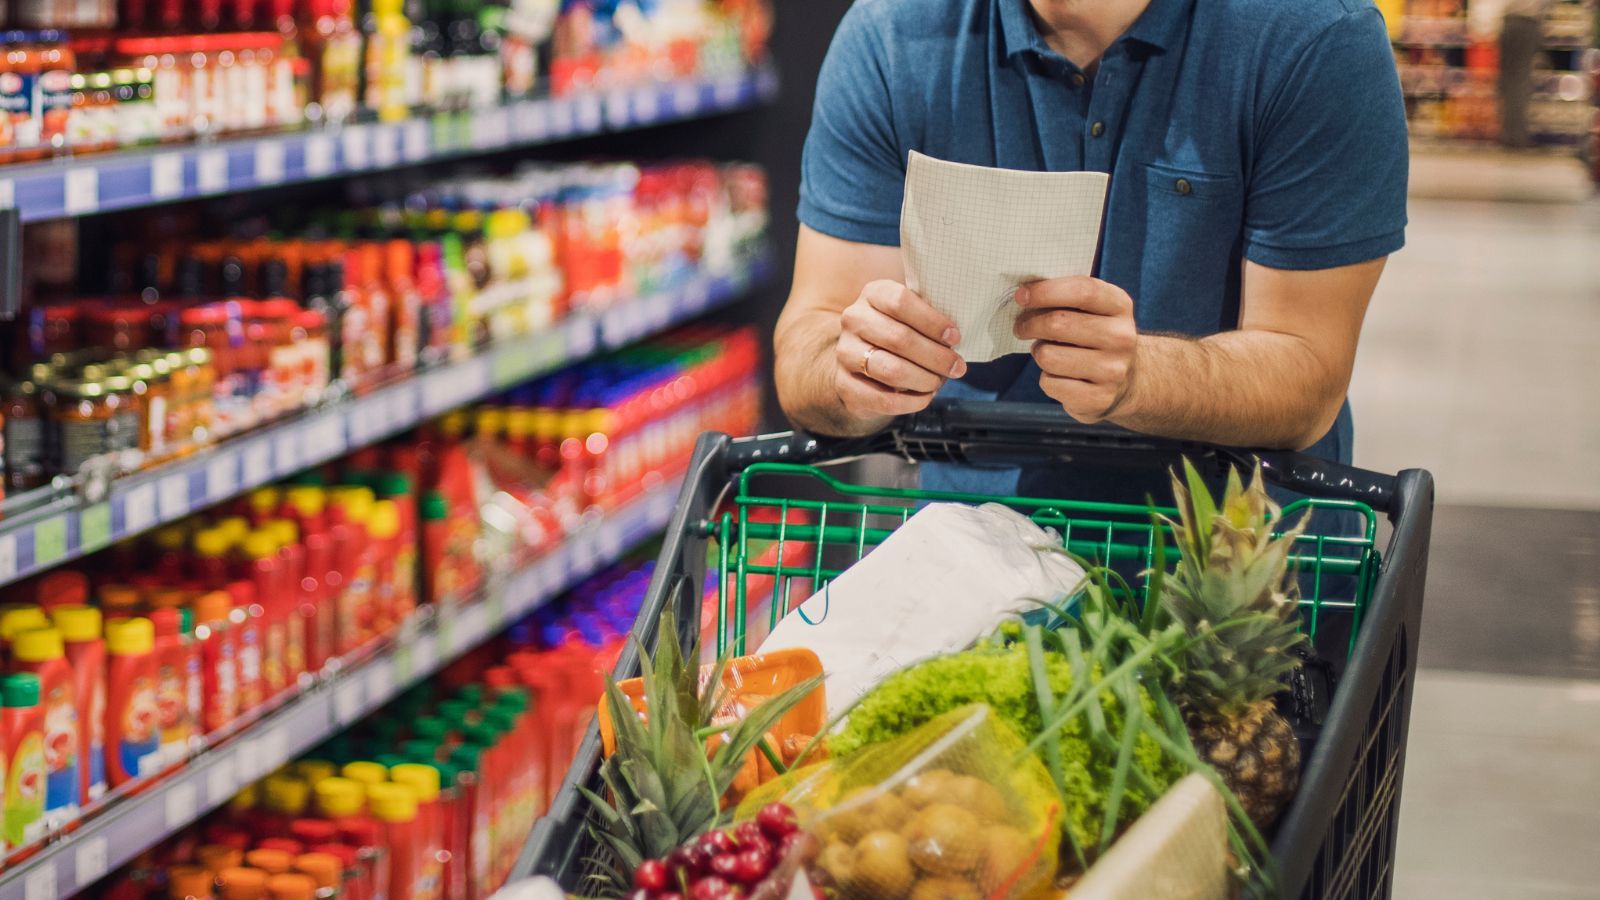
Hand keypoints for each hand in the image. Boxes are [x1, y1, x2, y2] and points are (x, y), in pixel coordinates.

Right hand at [834, 280, 967, 419]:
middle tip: (957, 367)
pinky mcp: (844, 384)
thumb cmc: (898, 331)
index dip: (932, 321)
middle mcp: (854, 319)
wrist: (862, 359)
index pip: (900, 302)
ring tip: (939, 382)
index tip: (954, 337)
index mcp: (873, 294)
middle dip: (936, 357)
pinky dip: (911, 402)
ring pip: (891, 370)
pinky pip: (882, 399)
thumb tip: (955, 339)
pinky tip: (925, 397)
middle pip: (899, 339)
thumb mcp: (911, 314)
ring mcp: (845, 352)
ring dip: (924, 379)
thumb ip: (929, 318)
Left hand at [1014, 276, 1138, 422]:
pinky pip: (1050, 383)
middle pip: (1058, 323)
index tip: (1021, 296)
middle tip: (1021, 327)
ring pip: (1048, 356)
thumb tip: (1024, 295)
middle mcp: (1121, 337)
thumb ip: (1065, 297)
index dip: (1046, 291)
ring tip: (1046, 352)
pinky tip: (1060, 376)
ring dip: (1039, 353)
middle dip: (1029, 324)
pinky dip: (1046, 379)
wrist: (1126, 381)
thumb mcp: (1092, 310)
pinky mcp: (1099, 398)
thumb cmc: (1095, 337)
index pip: (1083, 290)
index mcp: (1120, 306)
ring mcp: (1112, 370)